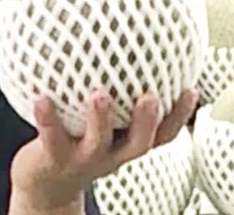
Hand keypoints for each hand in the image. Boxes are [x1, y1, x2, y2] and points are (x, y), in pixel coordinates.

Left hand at [8, 89, 198, 212]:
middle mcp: (110, 154)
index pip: (163, 134)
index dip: (180, 117)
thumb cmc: (78, 143)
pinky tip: (42, 98)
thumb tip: (126, 49)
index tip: (191, 90)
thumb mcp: (105, 126)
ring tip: (99, 94)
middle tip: (151, 97)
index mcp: (126, 144)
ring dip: (100, 118)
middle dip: (147, 122)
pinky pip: (52, 137)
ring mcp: (83, 158)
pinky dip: (47, 118)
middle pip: (138, 144)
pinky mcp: (54, 157)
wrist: (46, 184)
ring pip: (97, 143)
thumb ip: (118, 98)